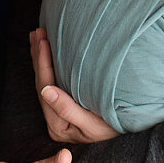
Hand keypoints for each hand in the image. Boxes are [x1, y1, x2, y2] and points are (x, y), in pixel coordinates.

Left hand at [31, 29, 119, 144]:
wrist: (127, 129)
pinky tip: (45, 51)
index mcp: (57, 125)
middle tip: (37, 33)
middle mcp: (54, 119)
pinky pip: (52, 81)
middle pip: (42, 82)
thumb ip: (67, 109)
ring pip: (45, 80)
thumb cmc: (112, 128)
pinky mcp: (64, 106)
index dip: (42, 63)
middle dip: (38, 57)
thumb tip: (46, 91)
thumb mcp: (92, 124)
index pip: (45, 88)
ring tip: (36, 37)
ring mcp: (58, 113)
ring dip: (40, 58)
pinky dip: (48, 64)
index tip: (42, 41)